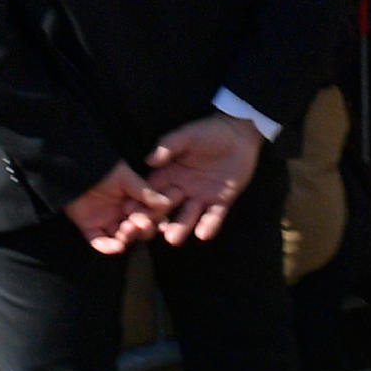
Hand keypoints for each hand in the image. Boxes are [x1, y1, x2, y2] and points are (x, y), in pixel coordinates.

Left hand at [64, 161, 177, 254]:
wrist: (74, 169)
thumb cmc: (102, 168)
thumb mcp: (126, 177)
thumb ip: (144, 191)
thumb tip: (166, 203)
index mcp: (133, 200)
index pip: (149, 214)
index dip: (156, 220)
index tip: (162, 224)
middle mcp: (121, 212)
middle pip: (138, 229)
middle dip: (142, 229)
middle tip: (140, 223)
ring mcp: (106, 221)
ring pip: (121, 238)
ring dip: (127, 238)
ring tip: (126, 230)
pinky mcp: (90, 228)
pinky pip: (99, 242)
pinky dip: (107, 247)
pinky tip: (116, 246)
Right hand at [143, 112, 266, 245]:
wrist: (240, 135)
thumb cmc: (210, 131)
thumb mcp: (187, 136)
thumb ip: (169, 146)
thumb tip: (149, 159)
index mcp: (171, 173)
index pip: (153, 190)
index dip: (142, 200)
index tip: (129, 213)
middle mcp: (183, 188)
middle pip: (167, 207)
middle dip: (158, 220)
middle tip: (148, 233)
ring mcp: (201, 196)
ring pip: (188, 215)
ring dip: (181, 227)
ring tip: (173, 239)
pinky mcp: (221, 201)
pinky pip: (214, 216)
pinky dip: (209, 225)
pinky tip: (203, 234)